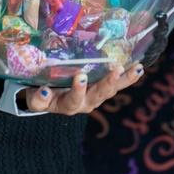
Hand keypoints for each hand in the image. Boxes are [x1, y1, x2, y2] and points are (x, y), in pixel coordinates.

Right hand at [21, 63, 142, 113]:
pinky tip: (138, 68)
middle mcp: (86, 102)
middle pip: (99, 94)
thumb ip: (37, 98)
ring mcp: (97, 96)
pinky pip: (118, 83)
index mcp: (68, 105)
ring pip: (112, 89)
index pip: (74, 99)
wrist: (49, 96)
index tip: (79, 76)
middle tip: (116, 71)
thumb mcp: (35, 98)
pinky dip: (128, 76)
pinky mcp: (104, 88)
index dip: (77, 89)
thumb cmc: (41, 94)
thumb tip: (44, 90)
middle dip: (108, 83)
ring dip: (124, 79)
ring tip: (136, 69)